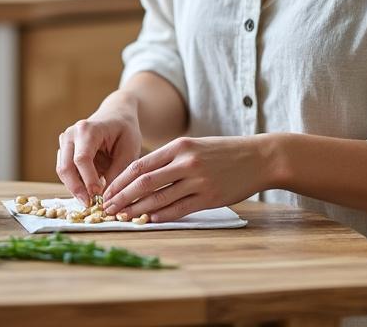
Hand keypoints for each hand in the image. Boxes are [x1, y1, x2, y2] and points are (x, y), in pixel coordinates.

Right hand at [55, 101, 141, 206]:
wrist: (116, 116)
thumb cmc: (125, 131)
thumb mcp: (129, 150)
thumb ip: (117, 172)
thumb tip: (106, 198)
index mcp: (88, 130)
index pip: (81, 159)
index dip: (88, 180)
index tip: (98, 197)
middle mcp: (71, 134)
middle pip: (66, 167)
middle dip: (77, 189)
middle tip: (90, 206)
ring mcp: (64, 141)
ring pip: (63, 171)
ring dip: (75, 188)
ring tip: (91, 202)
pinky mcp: (64, 150)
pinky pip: (65, 171)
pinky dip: (75, 183)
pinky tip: (88, 192)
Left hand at [102, 136, 271, 221]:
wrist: (260, 157)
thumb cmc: (225, 152)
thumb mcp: (195, 146)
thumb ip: (170, 159)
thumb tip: (141, 176)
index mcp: (178, 146)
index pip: (140, 165)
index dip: (120, 181)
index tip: (107, 192)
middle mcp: (185, 162)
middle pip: (144, 182)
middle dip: (122, 197)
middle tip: (107, 209)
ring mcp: (198, 180)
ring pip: (159, 198)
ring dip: (138, 210)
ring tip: (123, 218)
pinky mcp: (210, 197)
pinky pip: (180, 209)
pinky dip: (162, 216)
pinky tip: (150, 221)